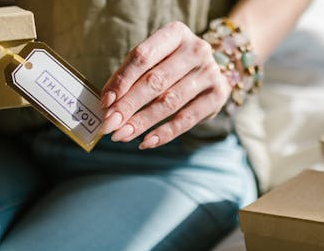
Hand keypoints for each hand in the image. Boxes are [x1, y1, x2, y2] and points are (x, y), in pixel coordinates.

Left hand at [100, 21, 230, 149]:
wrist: (211, 71)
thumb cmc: (172, 65)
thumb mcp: (154, 60)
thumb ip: (130, 77)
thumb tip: (107, 103)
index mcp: (176, 33)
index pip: (143, 56)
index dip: (122, 80)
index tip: (105, 102)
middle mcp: (196, 50)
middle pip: (156, 81)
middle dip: (129, 105)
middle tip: (110, 124)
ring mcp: (210, 72)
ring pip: (169, 102)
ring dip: (142, 121)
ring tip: (122, 135)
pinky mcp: (218, 95)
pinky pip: (186, 119)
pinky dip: (164, 133)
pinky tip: (146, 142)